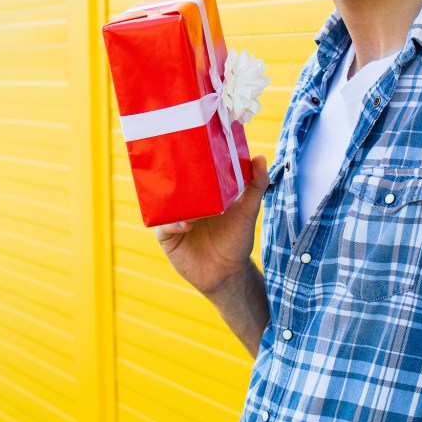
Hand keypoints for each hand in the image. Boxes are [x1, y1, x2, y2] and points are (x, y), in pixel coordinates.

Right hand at [153, 155, 270, 297]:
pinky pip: (162, 226)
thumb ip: (256, 184)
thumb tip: (259, 157)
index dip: (189, 161)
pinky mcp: (167, 237)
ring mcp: (173, 219)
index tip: (193, 148)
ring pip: (164, 204)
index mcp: (200, 193)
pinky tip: (185, 223)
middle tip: (182, 170)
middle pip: (173, 186)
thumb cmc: (237, 238)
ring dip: (172, 201)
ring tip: (188, 201)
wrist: (228, 273)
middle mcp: (184, 203)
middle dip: (176, 178)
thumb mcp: (248, 209)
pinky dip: (172, 223)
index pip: (190, 173)